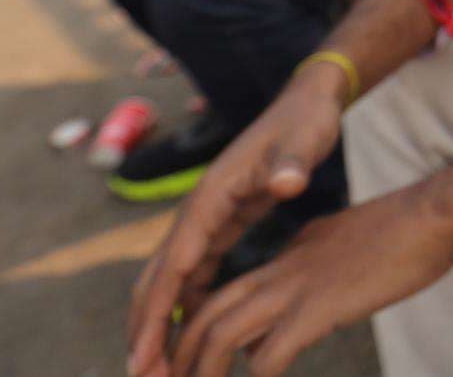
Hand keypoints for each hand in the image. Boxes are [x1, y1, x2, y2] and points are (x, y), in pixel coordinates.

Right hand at [128, 71, 345, 375]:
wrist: (308, 101)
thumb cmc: (306, 121)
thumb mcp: (305, 140)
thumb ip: (293, 164)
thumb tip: (287, 183)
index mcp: (210, 196)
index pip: (173, 266)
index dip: (156, 315)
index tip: (144, 358)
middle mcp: (198, 209)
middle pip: (159, 277)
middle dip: (146, 329)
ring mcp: (208, 217)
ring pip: (172, 278)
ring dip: (162, 322)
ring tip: (161, 370)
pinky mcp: (223, 222)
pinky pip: (194, 271)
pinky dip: (185, 303)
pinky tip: (189, 334)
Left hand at [162, 186, 452, 376]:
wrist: (434, 215)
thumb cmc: (407, 234)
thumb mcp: (349, 249)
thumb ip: (318, 274)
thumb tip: (301, 311)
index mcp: (290, 255)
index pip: (228, 294)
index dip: (202, 330)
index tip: (190, 362)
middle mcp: (282, 269)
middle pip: (208, 313)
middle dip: (180, 354)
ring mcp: (297, 288)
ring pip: (221, 334)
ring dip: (201, 372)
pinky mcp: (317, 308)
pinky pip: (267, 354)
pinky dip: (256, 376)